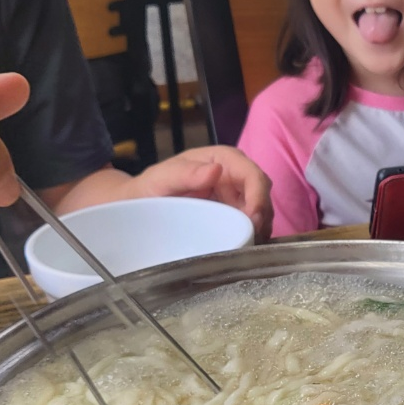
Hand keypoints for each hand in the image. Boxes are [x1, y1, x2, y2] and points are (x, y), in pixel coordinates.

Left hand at [131, 147, 273, 240]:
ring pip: (261, 209)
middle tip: (253, 238)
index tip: (253, 218)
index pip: (252, 174)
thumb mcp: (162, 179)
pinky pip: (251, 223)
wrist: (140, 206)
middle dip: (262, 214)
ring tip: (249, 244)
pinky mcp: (233, 214)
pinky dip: (253, 234)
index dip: (258, 195)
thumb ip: (186, 174)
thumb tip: (217, 170)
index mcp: (222, 159)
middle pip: (262, 192)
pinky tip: (245, 245)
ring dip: (260, 227)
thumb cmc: (150, 188)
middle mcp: (234, 175)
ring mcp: (235, 196)